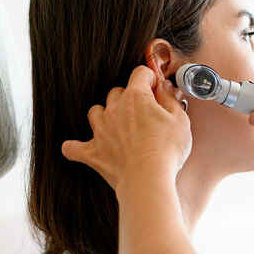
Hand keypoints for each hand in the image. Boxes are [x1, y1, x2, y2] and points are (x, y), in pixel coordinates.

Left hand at [61, 64, 191, 191]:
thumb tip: (164, 88)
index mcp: (136, 97)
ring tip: (116, 126)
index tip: (154, 87)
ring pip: (95, 112)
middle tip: (142, 113)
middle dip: (129, 99)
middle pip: (117, 92)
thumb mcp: (180, 121)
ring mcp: (101, 130)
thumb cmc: (166, 151)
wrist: (146, 179)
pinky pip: (73, 148)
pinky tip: (77, 148)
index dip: (149, 79)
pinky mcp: (92, 152)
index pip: (140, 74)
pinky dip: (75, 148)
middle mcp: (114, 109)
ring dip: (105, 116)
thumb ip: (170, 100)